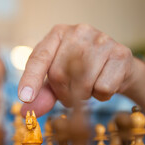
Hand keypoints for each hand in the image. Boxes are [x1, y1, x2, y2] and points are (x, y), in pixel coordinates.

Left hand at [18, 24, 144, 115]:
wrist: (116, 66)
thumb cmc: (80, 71)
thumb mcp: (56, 79)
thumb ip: (41, 94)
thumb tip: (26, 113)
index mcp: (57, 34)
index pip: (39, 58)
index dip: (31, 80)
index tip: (24, 98)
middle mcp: (78, 31)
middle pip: (59, 74)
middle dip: (62, 93)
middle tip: (70, 94)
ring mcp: (101, 40)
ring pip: (82, 83)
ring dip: (82, 96)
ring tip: (87, 87)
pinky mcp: (120, 53)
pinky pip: (103, 88)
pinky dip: (101, 95)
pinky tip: (103, 83)